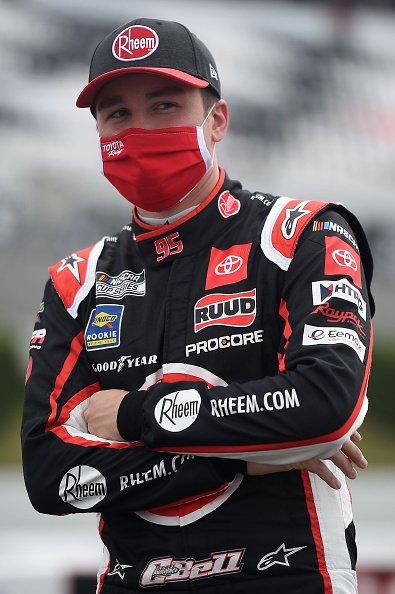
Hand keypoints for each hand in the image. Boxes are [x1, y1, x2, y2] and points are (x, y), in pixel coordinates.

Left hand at [84, 389, 128, 440]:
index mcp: (95, 398)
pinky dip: (105, 434)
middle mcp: (90, 411)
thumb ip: (108, 400)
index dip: (101, 408)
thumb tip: (111, 403)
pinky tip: (113, 431)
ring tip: (113, 426)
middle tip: (109, 419)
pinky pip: (99, 435)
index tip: (107, 411)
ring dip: (100, 426)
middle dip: (98, 417)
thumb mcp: (115, 394)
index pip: (94, 404)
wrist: (130, 412)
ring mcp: (92, 423)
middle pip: (91, 415)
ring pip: (93, 426)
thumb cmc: (126, 401)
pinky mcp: (97, 434)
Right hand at [247, 431, 367, 489]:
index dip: (347, 429)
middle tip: (362, 460)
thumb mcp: (279, 427)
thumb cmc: (256, 433)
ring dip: (345, 464)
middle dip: (351, 449)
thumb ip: (294, 426)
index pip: (332, 421)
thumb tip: (309, 430)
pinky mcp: (295, 456)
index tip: (357, 437)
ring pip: (331, 452)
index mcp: (303, 417)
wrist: (239, 443)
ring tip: (354, 474)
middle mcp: (304, 427)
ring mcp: (300, 441)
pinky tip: (336, 484)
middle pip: (336, 437)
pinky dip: (329, 477)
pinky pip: (317, 467)